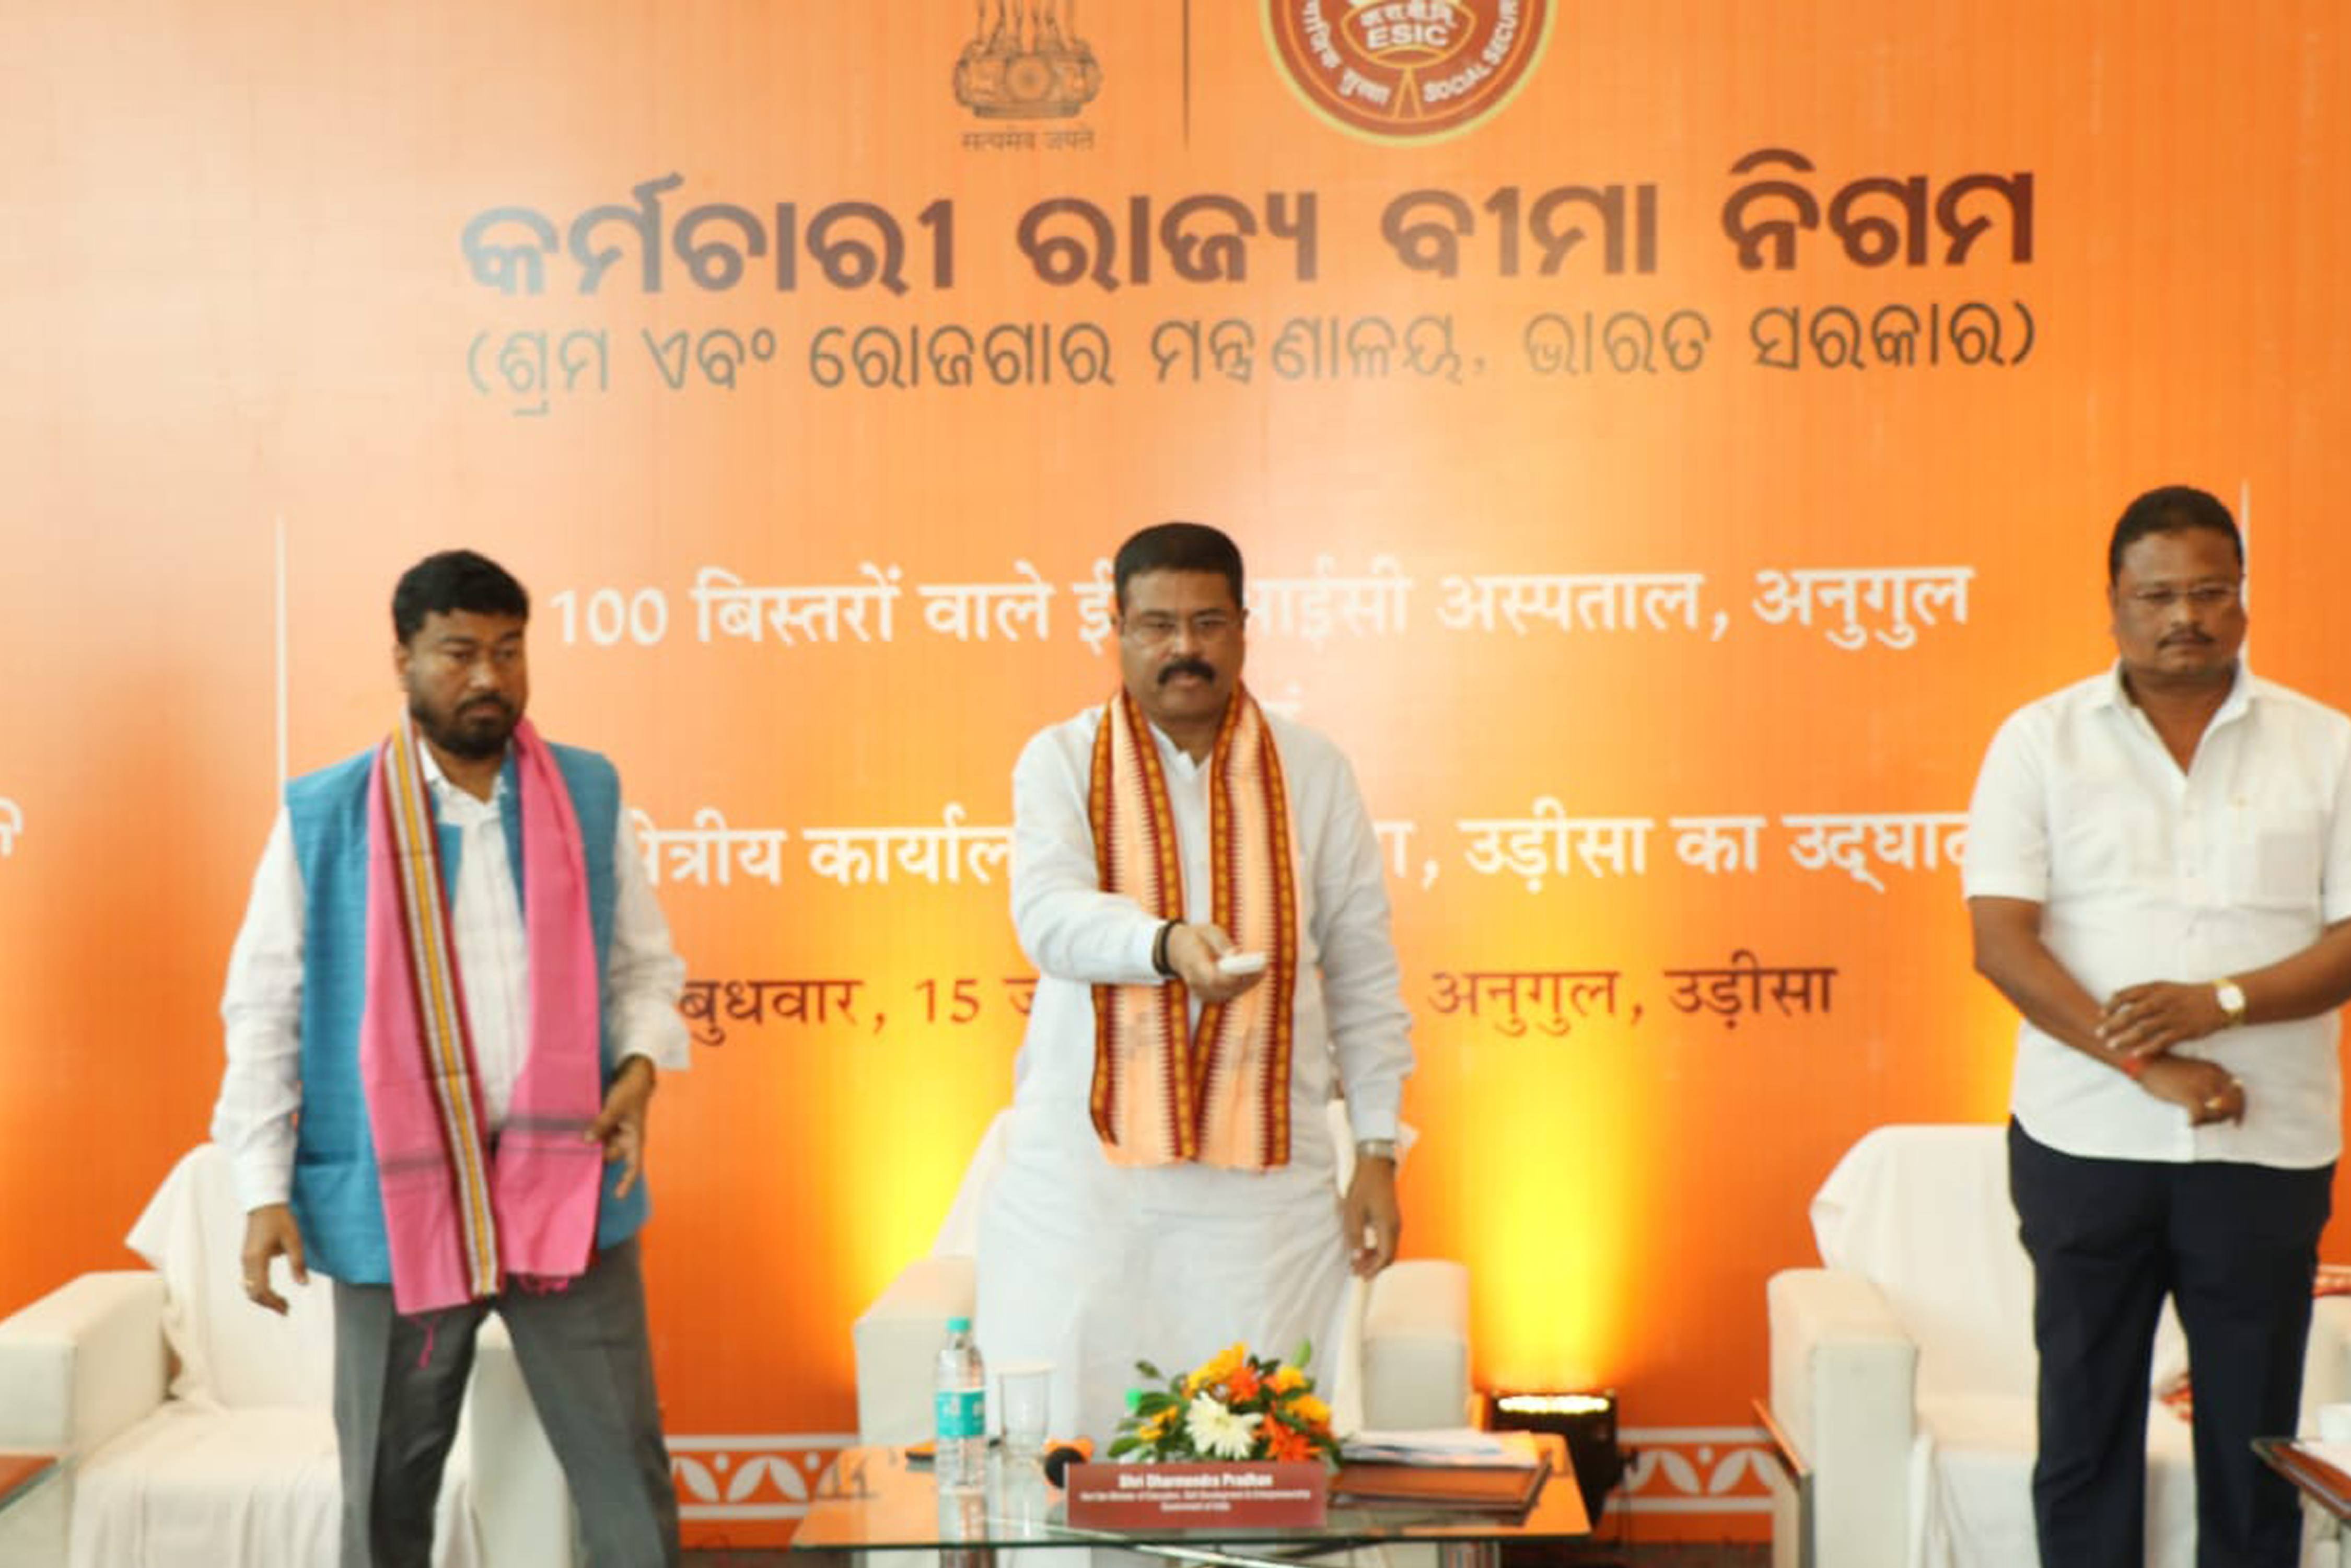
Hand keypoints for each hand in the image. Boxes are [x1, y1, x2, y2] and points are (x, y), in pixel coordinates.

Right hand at [240, 1203, 308, 1314]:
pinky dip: (259, 1290)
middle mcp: (247, 1261)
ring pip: (249, 1288)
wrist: (265, 1204)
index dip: (273, 1303)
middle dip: (268, 1304)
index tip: (286, 1309)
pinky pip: (249, 1280)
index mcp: (257, 1258)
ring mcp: (245, 1260)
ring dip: (264, 1298)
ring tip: (282, 1303)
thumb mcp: (294, 1240)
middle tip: (286, 1309)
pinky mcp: (246, 1257)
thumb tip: (303, 1284)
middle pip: (253, 1293)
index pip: (261, 1289)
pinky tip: (273, 1292)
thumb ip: (298, 1263)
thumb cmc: (281, 1220)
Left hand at [585, 1056, 657, 1198]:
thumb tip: (587, 1140)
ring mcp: (617, 1132)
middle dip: (597, 1158)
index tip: (619, 1195)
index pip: (634, 1165)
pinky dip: (589, 1137)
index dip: (627, 1181)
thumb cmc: (631, 1091)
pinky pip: (598, 1136)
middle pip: (610, 1156)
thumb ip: (602, 1123)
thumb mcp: (616, 1106)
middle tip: (577, 1160)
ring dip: (591, 1146)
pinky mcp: (609, 1125)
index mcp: (635, 1138)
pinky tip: (576, 1136)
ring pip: (602, 1146)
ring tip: (573, 1146)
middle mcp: (626, 1139)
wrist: (634, 1075)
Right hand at [1164, 922, 1266, 1004]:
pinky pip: (1228, 994)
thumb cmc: (1196, 938)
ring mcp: (1200, 991)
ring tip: (1263, 970)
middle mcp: (1195, 981)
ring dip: (1247, 984)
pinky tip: (1254, 976)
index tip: (1250, 966)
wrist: (1176, 950)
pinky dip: (1242, 986)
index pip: (1213, 977)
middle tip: (1264, 966)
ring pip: (1228, 994)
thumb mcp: (1208, 931)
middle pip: (1224, 988)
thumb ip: (1222, 943)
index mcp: (1193, 962)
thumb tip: (1237, 954)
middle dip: (1247, 979)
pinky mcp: (1208, 995)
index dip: (1233, 975)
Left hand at [1339, 1155, 1400, 1276]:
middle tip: (1356, 1271)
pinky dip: (1377, 1248)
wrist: (1375, 1165)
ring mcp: (1395, 1223)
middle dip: (1374, 1267)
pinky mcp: (1392, 1218)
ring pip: (1388, 1249)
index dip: (1372, 1269)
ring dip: (1375, 1258)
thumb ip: (1355, 1236)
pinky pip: (1387, 1240)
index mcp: (1387, 1226)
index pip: (1384, 1257)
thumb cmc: (1364, 1185)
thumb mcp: (1353, 1211)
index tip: (1360, 1276)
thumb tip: (1356, 1258)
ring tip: (1357, 1262)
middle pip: (1389, 1257)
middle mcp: (1395, 1227)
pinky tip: (1364, 1248)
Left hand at [2098, 980, 2228, 1062]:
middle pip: (2131, 1013)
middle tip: (2099, 1034)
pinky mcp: (2184, 1030)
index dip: (2111, 1005)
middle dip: (2113, 1024)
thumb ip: (2139, 991)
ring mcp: (2173, 1016)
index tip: (2101, 1014)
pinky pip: (2162, 1041)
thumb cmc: (2186, 994)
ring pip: (2144, 1029)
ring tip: (2112, 1045)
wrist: (2220, 1001)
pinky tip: (2136, 1054)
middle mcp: (2162, 1001)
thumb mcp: (2163, 986)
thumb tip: (2112, 994)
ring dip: (2126, 1038)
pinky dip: (2148, 1048)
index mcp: (2156, 988)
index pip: (2127, 994)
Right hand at [2137, 1053, 2245, 1125]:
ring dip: (2209, 1121)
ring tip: (2197, 1121)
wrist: (2148, 1063)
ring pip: (2217, 1113)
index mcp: (2216, 1070)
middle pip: (2231, 1105)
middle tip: (2212, 1123)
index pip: (2239, 1093)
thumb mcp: (2196, 1071)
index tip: (2236, 1122)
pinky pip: (2200, 1116)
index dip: (2240, 1110)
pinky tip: (2189, 1123)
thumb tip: (2220, 1104)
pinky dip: (2196, 1123)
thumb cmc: (2169, 1070)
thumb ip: (2211, 1083)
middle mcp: (2213, 1077)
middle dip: (2225, 1118)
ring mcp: (2201, 1086)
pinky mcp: (2188, 1095)